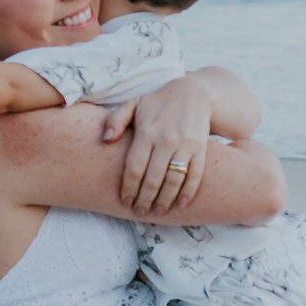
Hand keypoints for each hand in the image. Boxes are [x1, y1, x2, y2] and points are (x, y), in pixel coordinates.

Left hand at [102, 76, 212, 214]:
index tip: (125, 201)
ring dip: (165, 200)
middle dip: (144, 199)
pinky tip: (181, 204)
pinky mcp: (200, 148)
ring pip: (173, 180)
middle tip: (139, 212)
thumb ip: (116, 120)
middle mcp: (166, 139)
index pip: (134, 167)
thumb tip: (105, 140)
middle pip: (153, 178)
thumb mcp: (133, 104)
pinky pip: (195, 175)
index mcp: (146, 131)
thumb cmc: (157, 102)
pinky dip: (188, 192)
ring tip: (157, 212)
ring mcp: (185, 144)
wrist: (193, 93)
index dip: (129, 188)